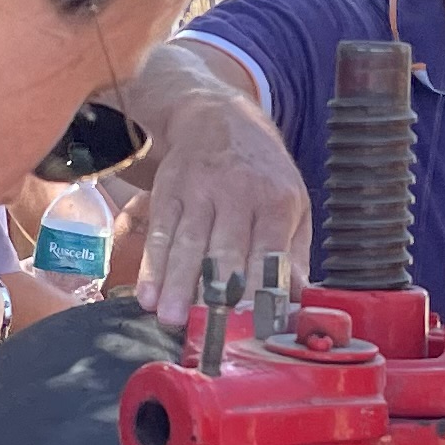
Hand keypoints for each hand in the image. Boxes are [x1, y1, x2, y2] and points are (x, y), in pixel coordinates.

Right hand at [135, 88, 311, 328]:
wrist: (220, 117)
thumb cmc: (263, 173)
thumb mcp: (294, 202)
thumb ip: (294, 252)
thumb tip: (297, 299)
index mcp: (276, 201)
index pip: (268, 251)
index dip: (261, 288)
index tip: (255, 323)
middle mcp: (237, 194)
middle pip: (225, 249)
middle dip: (216, 290)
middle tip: (208, 327)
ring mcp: (199, 192)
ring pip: (188, 243)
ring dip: (177, 284)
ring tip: (170, 318)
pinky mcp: (169, 192)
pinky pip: (159, 233)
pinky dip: (152, 266)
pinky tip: (146, 295)